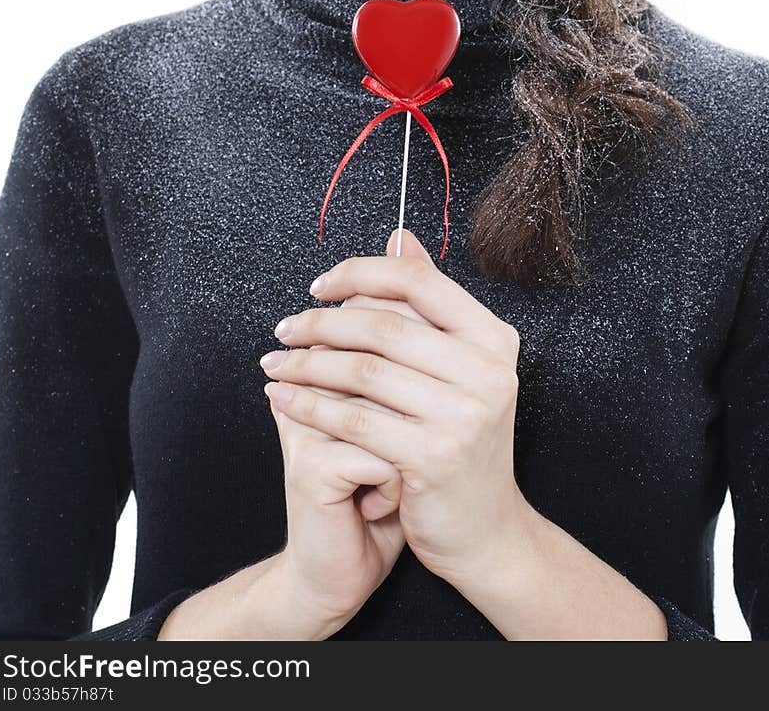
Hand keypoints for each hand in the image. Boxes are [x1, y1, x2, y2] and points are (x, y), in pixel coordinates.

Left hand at [261, 228, 528, 586]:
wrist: (488, 533)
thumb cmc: (461, 443)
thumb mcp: (457, 369)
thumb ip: (429, 304)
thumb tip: (400, 236)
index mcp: (493, 338)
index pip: (418, 282)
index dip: (361, 274)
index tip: (319, 286)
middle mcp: (487, 371)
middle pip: (385, 324)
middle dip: (322, 322)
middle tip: (284, 328)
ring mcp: (464, 415)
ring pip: (363, 370)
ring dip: (307, 364)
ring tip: (276, 363)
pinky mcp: (433, 456)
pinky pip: (354, 419)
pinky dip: (311, 406)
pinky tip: (284, 400)